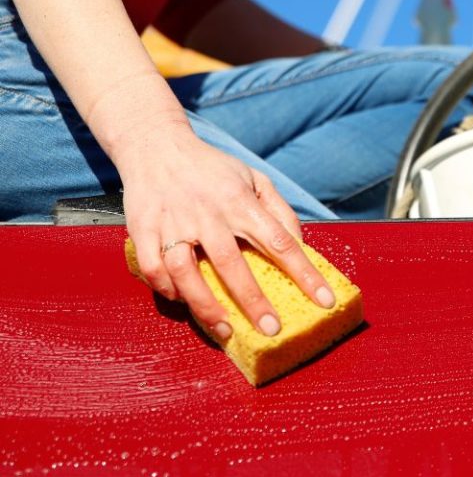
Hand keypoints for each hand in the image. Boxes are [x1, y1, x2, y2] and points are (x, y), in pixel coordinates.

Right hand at [116, 123, 335, 339]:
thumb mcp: (253, 177)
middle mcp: (208, 214)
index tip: (324, 300)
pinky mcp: (144, 230)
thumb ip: (278, 209)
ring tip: (225, 330)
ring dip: (205, 305)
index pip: (280, 241)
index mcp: (240, 201)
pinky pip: (153, 268)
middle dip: (253, 302)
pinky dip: (167, 289)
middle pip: (232, 264)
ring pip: (186, 272)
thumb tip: (299, 243)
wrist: (157, 146)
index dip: (305, 274)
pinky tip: (182, 300)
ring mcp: (174, 223)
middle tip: (271, 330)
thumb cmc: (212, 168)